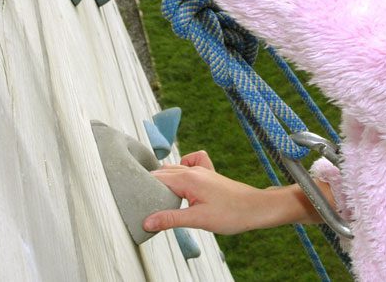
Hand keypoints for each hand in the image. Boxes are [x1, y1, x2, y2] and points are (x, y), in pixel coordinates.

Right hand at [144, 151, 273, 234]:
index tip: (130, 198)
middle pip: (162, 172)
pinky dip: (181, 169)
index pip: (156, 179)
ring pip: (174, 169)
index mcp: (188, 178)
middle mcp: (193, 170)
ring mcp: (201, 171)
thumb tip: (147, 221)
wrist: (255, 208)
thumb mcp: (197, 220)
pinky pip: (189, 164)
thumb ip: (170, 219)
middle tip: (136, 201)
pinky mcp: (208, 175)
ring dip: (162, 180)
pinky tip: (180, 184)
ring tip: (153, 196)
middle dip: (148, 184)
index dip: (142, 188)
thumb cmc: (232, 213)